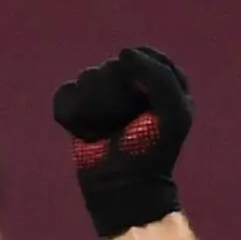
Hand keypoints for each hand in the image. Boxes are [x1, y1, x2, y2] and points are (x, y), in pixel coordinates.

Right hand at [51, 44, 191, 236]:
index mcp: (160, 84)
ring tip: (105, 128)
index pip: (146, 55)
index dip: (141, 70)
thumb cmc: (151, 151)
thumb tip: (123, 52)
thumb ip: (159, 75)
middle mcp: (131, 87)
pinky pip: (67, 93)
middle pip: (115, 65)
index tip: (141, 93)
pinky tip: (85, 130)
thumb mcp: (173, 112)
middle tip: (125, 120)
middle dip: (117, 90)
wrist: (121, 186)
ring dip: (95, 102)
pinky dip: (73, 110)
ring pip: (90, 76)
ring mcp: (104, 99)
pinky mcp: (80, 111)